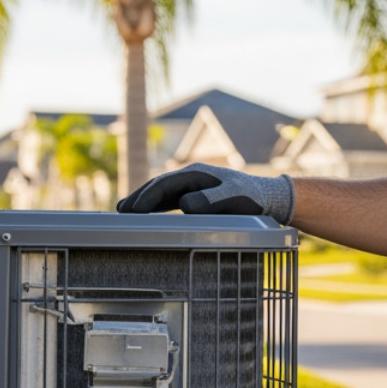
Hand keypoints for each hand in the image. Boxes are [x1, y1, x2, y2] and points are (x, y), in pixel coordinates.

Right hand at [116, 163, 294, 223]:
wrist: (267, 198)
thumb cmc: (251, 199)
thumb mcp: (234, 199)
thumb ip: (211, 201)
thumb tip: (185, 204)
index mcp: (197, 173)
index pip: (165, 185)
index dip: (146, 198)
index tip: (132, 211)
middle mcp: (192, 176)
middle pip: (159, 185)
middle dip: (138, 197)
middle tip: (119, 212)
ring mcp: (193, 184)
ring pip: (162, 191)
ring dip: (144, 201)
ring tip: (124, 212)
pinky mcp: (197, 194)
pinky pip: (170, 199)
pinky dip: (156, 205)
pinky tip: (146, 214)